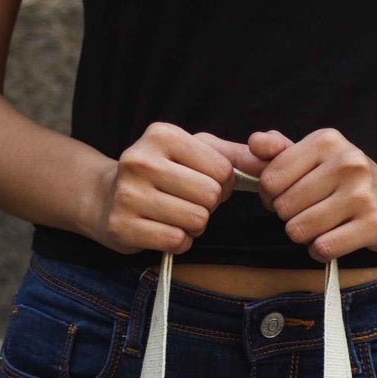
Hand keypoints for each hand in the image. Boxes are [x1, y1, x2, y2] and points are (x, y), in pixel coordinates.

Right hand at [88, 123, 265, 254]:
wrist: (104, 197)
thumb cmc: (159, 173)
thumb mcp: (192, 152)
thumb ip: (233, 153)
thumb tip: (272, 152)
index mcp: (162, 135)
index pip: (222, 169)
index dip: (222, 185)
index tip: (203, 184)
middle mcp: (142, 160)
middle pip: (210, 196)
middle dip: (207, 207)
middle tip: (187, 203)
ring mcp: (129, 194)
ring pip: (195, 221)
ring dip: (193, 226)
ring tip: (174, 216)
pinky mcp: (123, 225)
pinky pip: (176, 241)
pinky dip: (178, 242)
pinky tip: (162, 230)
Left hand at [249, 128, 376, 259]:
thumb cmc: (351, 180)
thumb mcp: (318, 157)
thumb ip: (282, 151)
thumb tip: (254, 143)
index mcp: (327, 141)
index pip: (270, 179)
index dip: (271, 196)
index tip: (289, 197)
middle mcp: (346, 162)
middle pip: (283, 208)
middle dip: (290, 218)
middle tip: (312, 213)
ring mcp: (362, 194)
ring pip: (300, 230)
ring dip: (305, 237)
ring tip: (324, 226)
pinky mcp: (374, 225)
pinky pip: (323, 248)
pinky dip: (321, 252)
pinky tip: (334, 241)